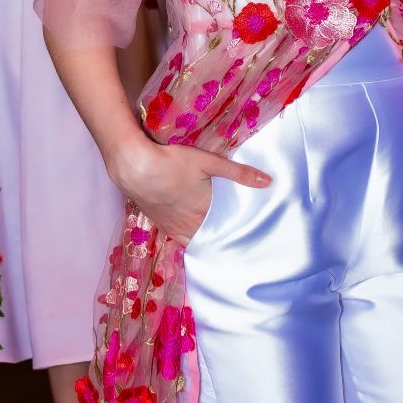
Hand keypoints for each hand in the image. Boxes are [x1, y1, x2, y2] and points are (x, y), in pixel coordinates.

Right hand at [107, 131, 269, 245]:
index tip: (245, 240)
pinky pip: (175, 235)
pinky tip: (189, 228)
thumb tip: (268, 182)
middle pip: (206, 240)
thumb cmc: (172, 162)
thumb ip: (238, 173)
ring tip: (214, 236)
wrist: (133, 166)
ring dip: (201, 238)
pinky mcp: (156, 220)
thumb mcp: (209, 162)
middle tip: (233, 239)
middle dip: (218, 239)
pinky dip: (185, 234)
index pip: (222, 235)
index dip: (233, 238)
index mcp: (202, 215)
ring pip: (190, 239)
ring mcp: (170, 225)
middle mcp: (186, 226)